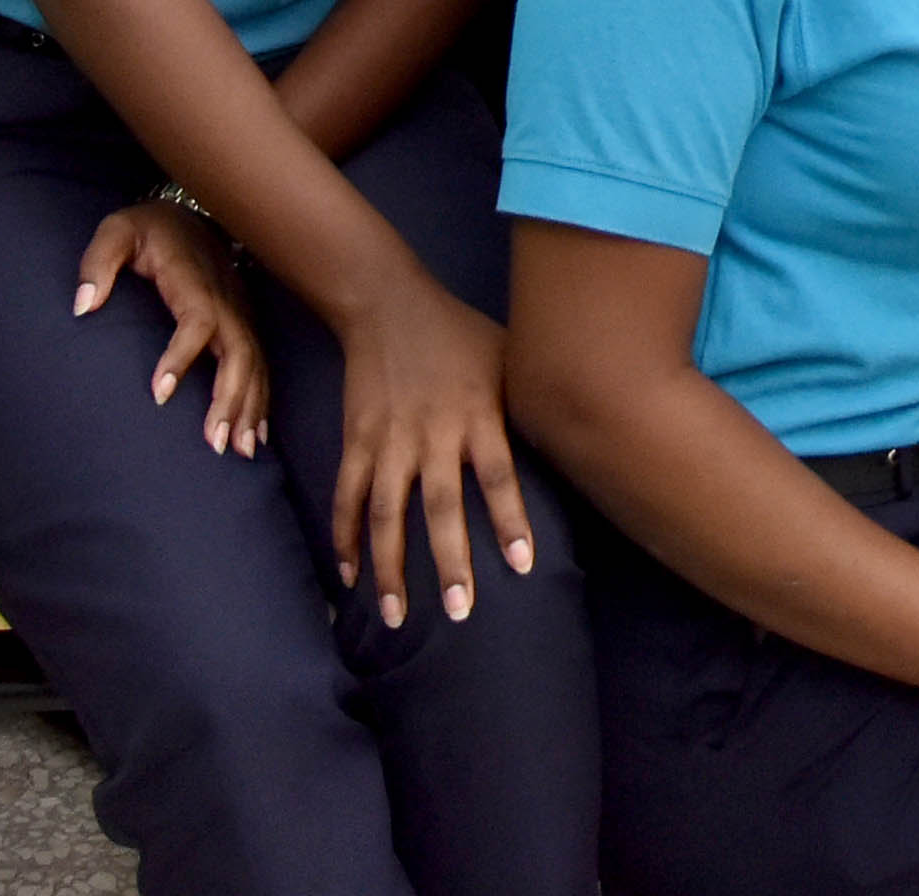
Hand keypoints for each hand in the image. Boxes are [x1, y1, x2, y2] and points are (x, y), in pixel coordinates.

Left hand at [72, 200, 263, 456]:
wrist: (186, 215)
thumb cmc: (146, 229)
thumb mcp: (116, 231)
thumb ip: (98, 263)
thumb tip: (83, 305)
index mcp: (192, 279)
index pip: (197, 319)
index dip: (181, 356)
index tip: (158, 394)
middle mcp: (225, 298)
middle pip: (238, 350)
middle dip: (231, 398)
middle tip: (216, 443)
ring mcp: (239, 311)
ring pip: (254, 363)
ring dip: (251, 407)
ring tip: (242, 451)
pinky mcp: (244, 322)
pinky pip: (259, 364)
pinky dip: (261, 401)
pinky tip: (257, 436)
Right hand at [328, 281, 535, 628]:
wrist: (388, 303)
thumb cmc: (460, 334)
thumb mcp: (507, 357)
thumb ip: (528, 402)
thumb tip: (573, 438)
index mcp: (478, 412)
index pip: (498, 474)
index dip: (510, 519)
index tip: (521, 565)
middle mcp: (433, 432)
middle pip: (441, 504)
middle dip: (449, 560)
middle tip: (459, 611)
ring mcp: (390, 439)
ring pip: (386, 512)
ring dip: (390, 567)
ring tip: (397, 616)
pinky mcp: (357, 439)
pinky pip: (348, 495)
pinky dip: (346, 537)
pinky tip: (351, 576)